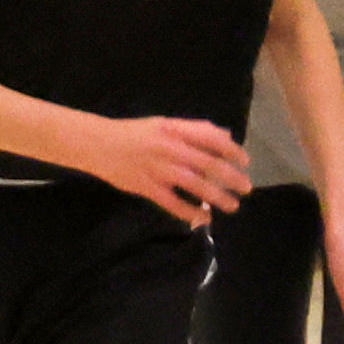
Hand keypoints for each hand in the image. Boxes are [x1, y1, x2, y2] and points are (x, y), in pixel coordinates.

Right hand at [78, 116, 252, 223]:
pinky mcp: (147, 188)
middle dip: (231, 178)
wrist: (97, 144)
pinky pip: (173, 203)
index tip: (245, 161)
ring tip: (232, 206)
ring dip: (217, 197)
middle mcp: (170, 148)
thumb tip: (225, 136)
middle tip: (246, 188)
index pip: (212, 138)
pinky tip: (203, 219)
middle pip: (209, 164)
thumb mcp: (164, 124)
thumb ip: (193, 130)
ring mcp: (159, 169)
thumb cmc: (133, 133)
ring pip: (196, 185)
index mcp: (175, 129)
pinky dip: (190, 212)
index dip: (232, 150)